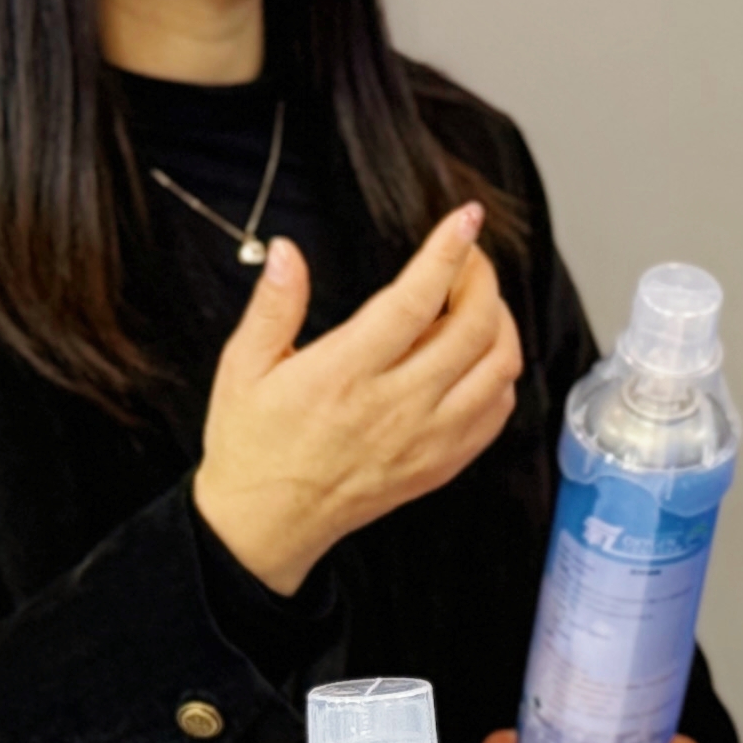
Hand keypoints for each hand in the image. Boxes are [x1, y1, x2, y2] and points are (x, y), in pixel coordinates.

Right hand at [194, 209, 521, 596]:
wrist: (266, 523)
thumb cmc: (252, 444)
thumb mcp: (242, 367)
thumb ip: (272, 306)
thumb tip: (285, 251)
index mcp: (345, 374)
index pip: (414, 300)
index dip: (447, 252)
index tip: (465, 219)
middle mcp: (396, 406)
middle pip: (474, 328)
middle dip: (481, 279)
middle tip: (467, 259)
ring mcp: (427, 438)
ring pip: (499, 367)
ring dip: (500, 323)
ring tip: (476, 303)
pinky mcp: (442, 463)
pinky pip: (497, 410)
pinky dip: (499, 372)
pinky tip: (476, 356)